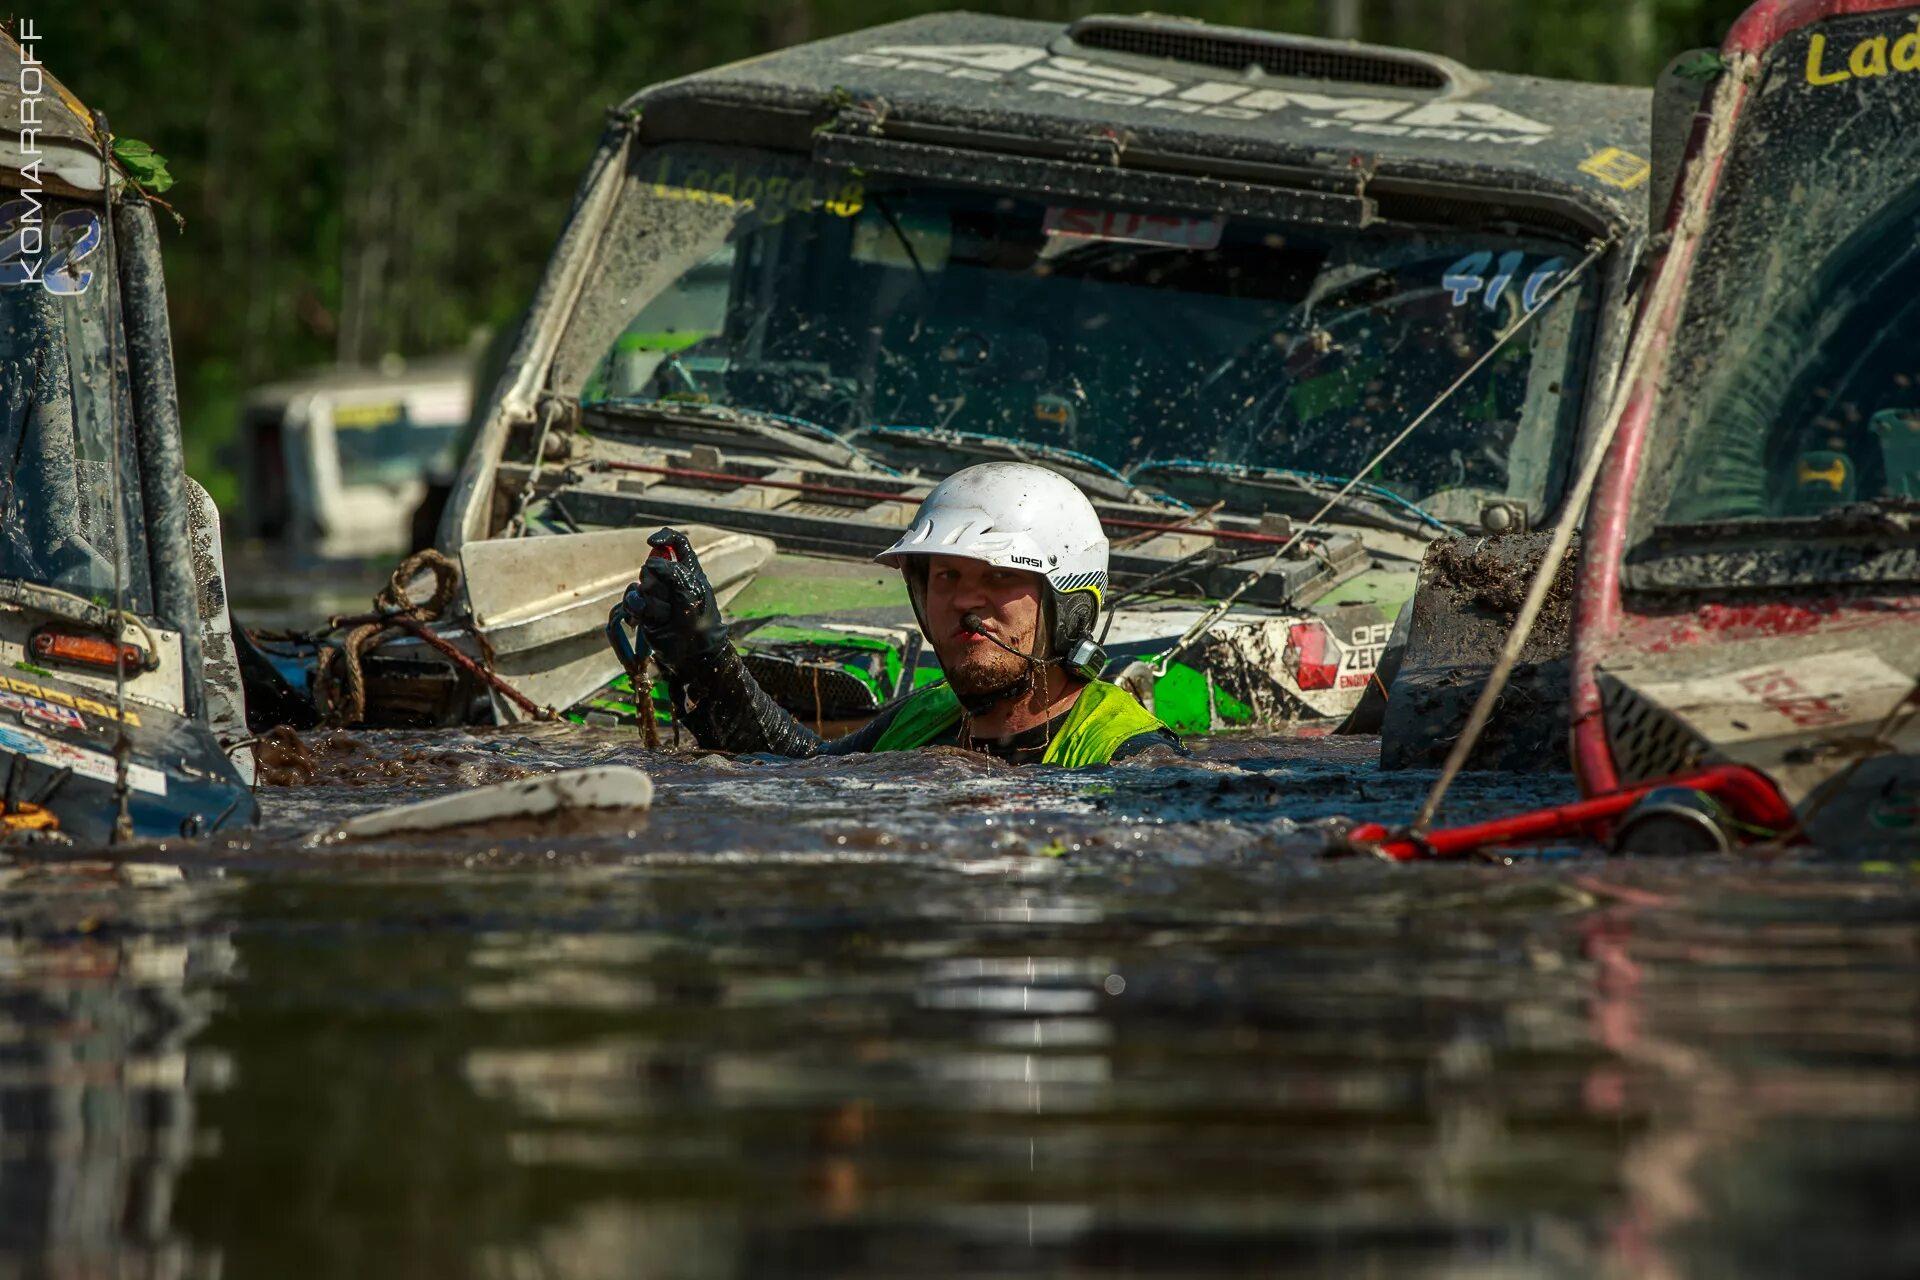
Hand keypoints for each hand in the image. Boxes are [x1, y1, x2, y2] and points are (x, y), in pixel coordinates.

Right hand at [636, 527, 728, 672]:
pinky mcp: (643, 610)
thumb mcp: (691, 590)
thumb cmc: (699, 621)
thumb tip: (650, 563)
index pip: (676, 543)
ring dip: (652, 603)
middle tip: (674, 602)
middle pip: (651, 565)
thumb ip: (672, 571)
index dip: (664, 537)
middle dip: (660, 585)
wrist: (692, 653)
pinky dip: (638, 610)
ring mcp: (655, 594)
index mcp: (688, 570)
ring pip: (640, 585)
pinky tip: (646, 621)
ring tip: (665, 616)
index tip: (652, 542)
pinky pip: (631, 600)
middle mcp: (670, 579)